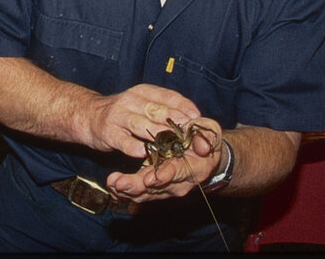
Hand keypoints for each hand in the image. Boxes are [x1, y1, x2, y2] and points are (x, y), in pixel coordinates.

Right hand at [81, 85, 202, 160]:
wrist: (88, 115)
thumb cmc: (122, 112)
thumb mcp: (142, 103)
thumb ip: (163, 108)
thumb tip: (192, 118)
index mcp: (143, 92)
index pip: (168, 96)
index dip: (184, 106)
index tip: (197, 118)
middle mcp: (131, 101)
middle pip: (157, 110)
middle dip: (174, 121)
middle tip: (188, 133)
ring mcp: (119, 117)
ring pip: (142, 125)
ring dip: (158, 135)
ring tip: (172, 144)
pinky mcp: (108, 133)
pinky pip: (124, 142)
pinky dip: (135, 148)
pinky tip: (145, 154)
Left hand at [106, 115, 224, 203]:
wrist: (205, 154)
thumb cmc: (206, 139)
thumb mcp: (211, 132)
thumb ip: (208, 137)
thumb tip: (202, 146)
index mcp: (195, 169)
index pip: (178, 173)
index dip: (166, 175)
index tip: (152, 178)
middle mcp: (180, 182)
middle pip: (157, 187)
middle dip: (138, 186)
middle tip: (121, 184)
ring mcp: (166, 186)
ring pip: (146, 192)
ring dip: (128, 189)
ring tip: (113, 183)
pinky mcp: (155, 185)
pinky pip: (140, 192)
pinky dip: (126, 190)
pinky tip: (113, 186)